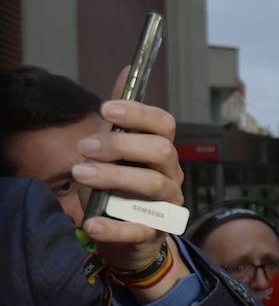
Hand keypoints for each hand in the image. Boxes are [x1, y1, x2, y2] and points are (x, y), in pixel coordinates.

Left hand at [75, 69, 185, 270]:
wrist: (123, 236)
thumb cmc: (119, 188)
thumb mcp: (116, 149)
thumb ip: (121, 117)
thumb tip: (127, 69)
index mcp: (161, 152)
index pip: (164, 125)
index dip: (138, 114)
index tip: (106, 109)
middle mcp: (171, 175)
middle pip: (162, 151)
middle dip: (121, 145)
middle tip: (84, 148)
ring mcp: (167, 205)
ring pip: (153, 185)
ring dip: (114, 177)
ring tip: (79, 174)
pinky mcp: (154, 233)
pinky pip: (140, 229)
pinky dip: (115, 227)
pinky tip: (92, 222)